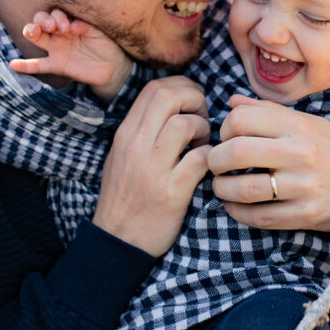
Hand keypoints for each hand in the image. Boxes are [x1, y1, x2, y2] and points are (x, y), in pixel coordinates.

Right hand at [8, 9, 130, 99]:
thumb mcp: (100, 32)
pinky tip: (13, 65)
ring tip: (32, 31)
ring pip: (36, 37)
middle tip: (53, 27)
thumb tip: (72, 25)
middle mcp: (59, 33)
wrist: (113, 66)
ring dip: (31, 31)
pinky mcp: (57, 65)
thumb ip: (86, 26)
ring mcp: (56, 48)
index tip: (70, 27)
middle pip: (40, 21)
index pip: (56, 12)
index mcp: (69, 21)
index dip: (58, 17)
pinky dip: (25, 66)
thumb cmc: (107, 43)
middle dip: (43, 20)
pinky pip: (38, 65)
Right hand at [93, 77, 210, 256]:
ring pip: (185, 124)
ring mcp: (152, 169)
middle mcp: (135, 146)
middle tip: (203, 117)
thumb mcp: (122, 157)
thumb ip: (144, 130)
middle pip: (169, 96)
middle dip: (195, 99)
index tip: (192, 103)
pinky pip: (200, 160)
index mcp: (125, 135)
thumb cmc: (126, 197)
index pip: (154, 89)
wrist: (117, 242)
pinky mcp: (171, 192)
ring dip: (204, 129)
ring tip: (203, 145)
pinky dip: (211, 158)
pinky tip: (207, 167)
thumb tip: (175, 106)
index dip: (182, 86)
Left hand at [207, 95, 329, 231]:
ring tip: (222, 186)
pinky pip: (259, 217)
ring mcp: (304, 186)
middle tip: (216, 164)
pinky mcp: (306, 215)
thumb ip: (269, 112)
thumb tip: (232, 101)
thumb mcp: (308, 123)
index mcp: (299, 126)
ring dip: (222, 189)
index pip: (241, 119)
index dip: (225, 129)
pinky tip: (235, 206)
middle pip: (236, 152)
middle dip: (215, 160)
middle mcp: (302, 153)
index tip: (227, 138)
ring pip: (243, 189)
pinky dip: (238, 213)